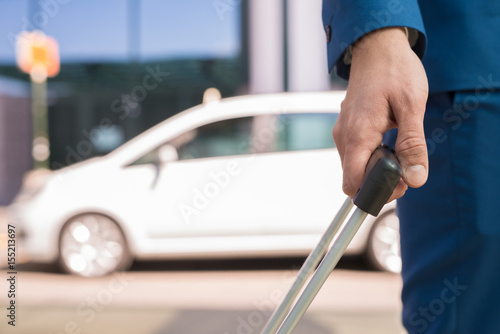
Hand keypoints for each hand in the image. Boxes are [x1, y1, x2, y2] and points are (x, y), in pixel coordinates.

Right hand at [333, 27, 428, 201]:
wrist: (376, 47)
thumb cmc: (394, 71)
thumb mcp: (411, 106)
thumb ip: (412, 144)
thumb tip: (415, 178)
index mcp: (358, 134)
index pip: (352, 183)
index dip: (375, 192)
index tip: (399, 183)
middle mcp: (344, 136)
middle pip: (353, 178)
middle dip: (379, 182)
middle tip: (407, 166)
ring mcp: (342, 132)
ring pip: (354, 167)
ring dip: (376, 168)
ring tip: (399, 150)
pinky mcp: (345, 128)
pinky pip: (354, 153)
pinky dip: (371, 156)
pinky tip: (388, 140)